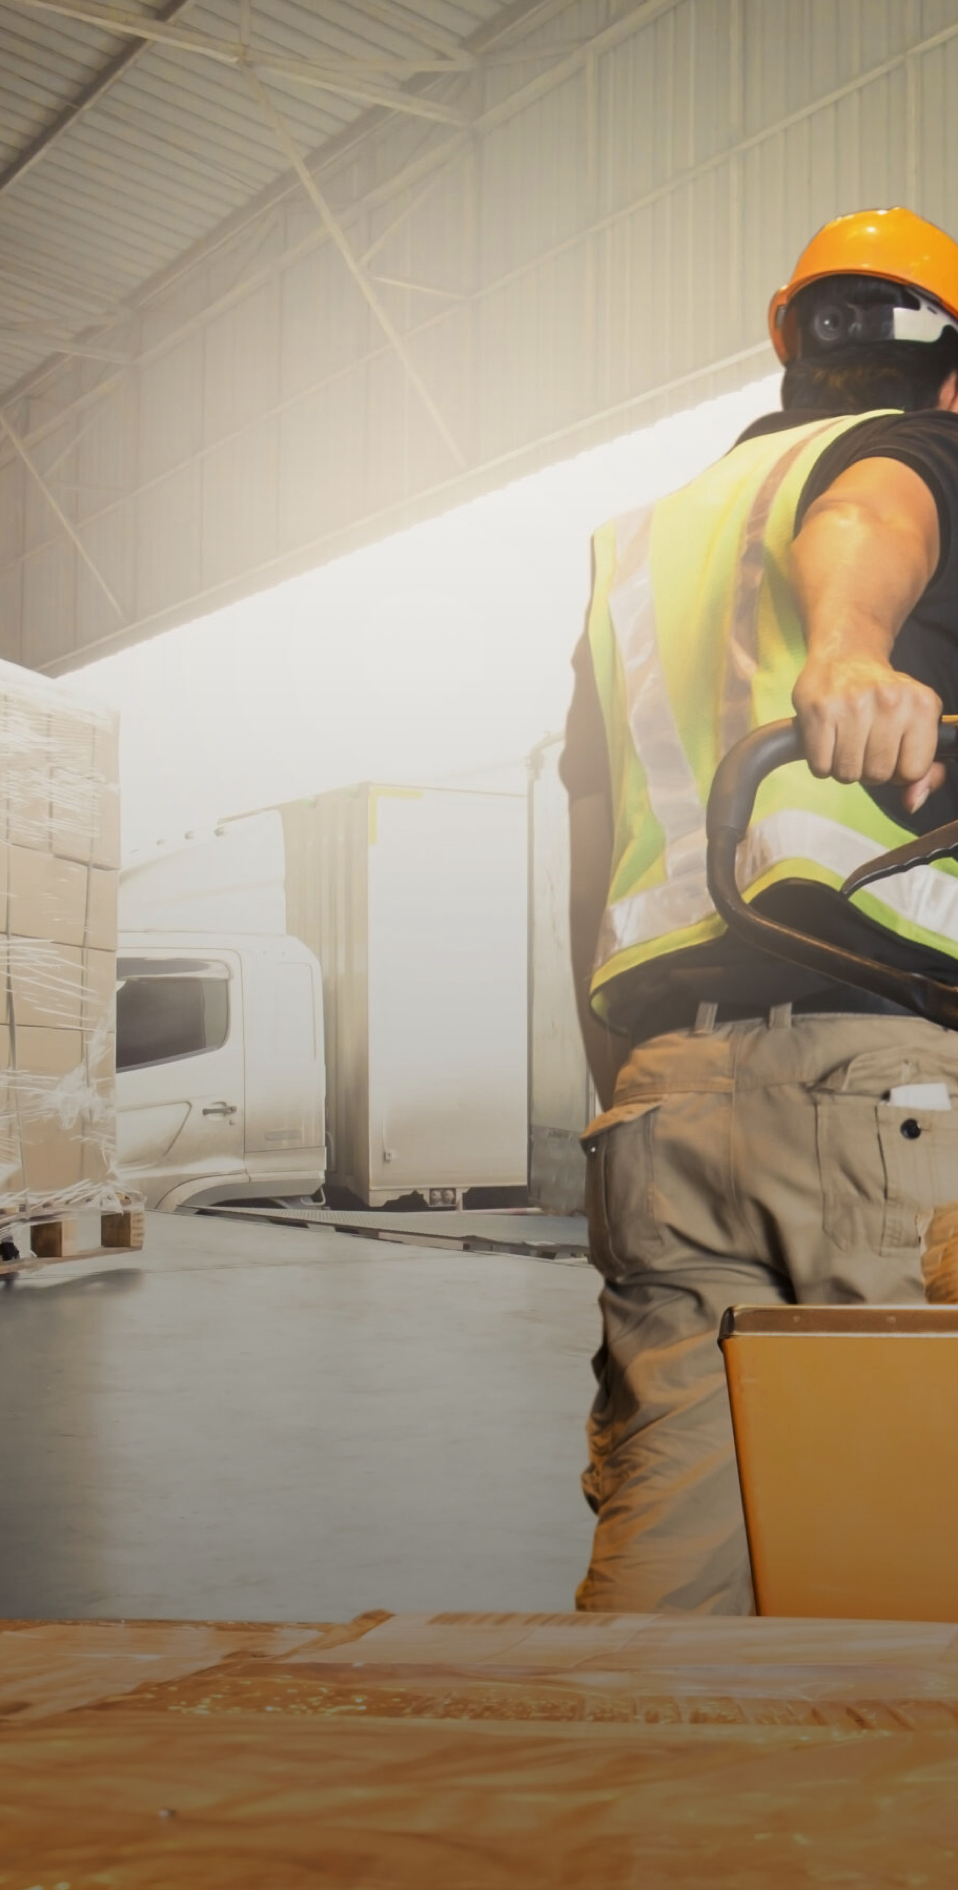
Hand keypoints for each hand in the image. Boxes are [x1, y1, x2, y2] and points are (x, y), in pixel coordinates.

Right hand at [792, 654, 944, 813]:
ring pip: (848, 775)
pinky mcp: (819, 710)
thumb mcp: (917, 724)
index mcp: (923, 705)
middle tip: (864, 743)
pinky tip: (827, 739)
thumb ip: (925, 770)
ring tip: (845, 740)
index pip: (912, 771)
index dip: (898, 769)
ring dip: (844, 767)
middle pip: (879, 776)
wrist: (845, 655)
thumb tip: (912, 803)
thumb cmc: (883, 696)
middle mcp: (891, 701)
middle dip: (869, 768)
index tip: (890, 749)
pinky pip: (820, 767)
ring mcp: (853, 704)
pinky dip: (821, 762)